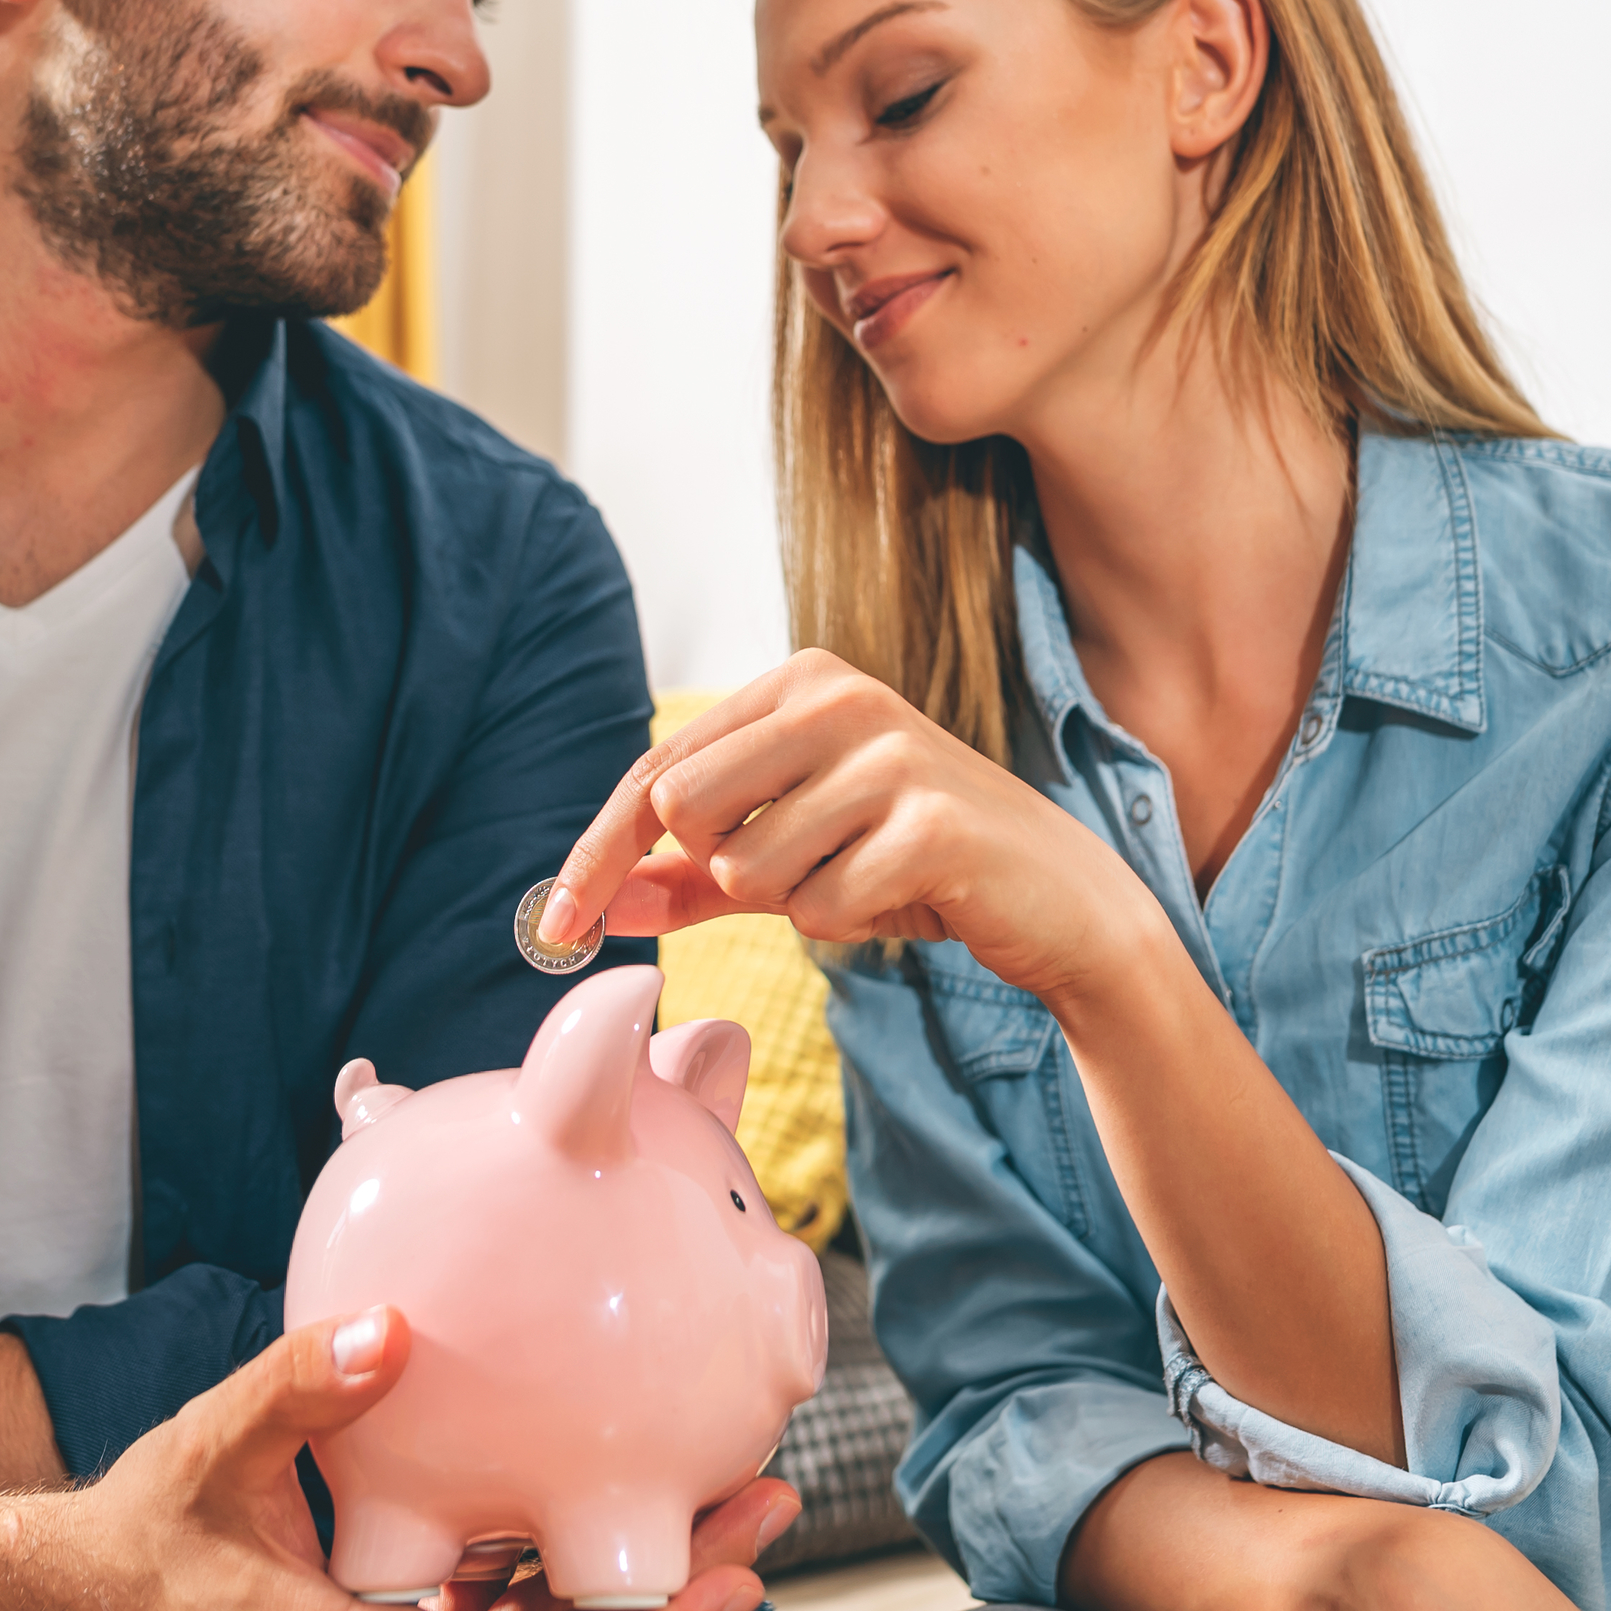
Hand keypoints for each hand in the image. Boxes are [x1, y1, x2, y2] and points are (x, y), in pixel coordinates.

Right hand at [67, 1306, 783, 1610]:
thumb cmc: (138, 1542)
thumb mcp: (210, 1448)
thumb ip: (298, 1387)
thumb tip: (390, 1326)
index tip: (732, 1580)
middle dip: (671, 1602)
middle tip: (765, 1508)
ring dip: (623, 1603)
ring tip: (719, 1510)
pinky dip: (550, 1607)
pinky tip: (594, 1529)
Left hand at [537, 650, 1168, 1011]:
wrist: (1056, 898)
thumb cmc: (914, 867)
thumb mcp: (789, 860)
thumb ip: (689, 876)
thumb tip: (594, 907)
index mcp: (798, 681)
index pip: (656, 769)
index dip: (597, 854)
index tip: (553, 929)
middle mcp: (839, 695)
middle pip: (683, 809)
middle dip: (722, 869)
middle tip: (801, 869)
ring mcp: (888, 753)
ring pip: (749, 866)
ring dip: (797, 899)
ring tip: (867, 876)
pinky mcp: (929, 822)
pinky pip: (822, 907)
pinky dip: (849, 924)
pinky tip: (906, 895)